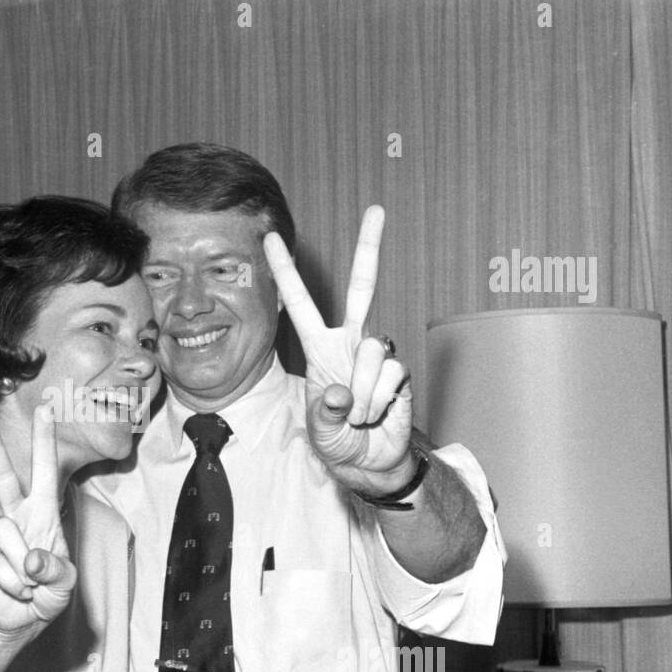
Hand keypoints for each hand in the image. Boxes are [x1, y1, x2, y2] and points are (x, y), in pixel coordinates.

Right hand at [0, 406, 77, 634]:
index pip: (45, 472)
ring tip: (28, 585)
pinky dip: (10, 582)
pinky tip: (13, 590)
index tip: (46, 409)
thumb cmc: (47, 595)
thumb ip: (56, 570)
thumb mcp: (65, 584)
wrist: (19, 622)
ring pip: (5, 532)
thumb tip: (29, 557)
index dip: (45, 441)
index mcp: (43, 514)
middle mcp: (16, 517)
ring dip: (23, 568)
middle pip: (2, 476)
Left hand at [262, 206, 414, 496]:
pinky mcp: (399, 369)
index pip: (299, 303)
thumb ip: (326, 411)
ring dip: (362, 394)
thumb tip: (343, 392)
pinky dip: (379, 402)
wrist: (370, 462)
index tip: (271, 238)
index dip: (285, 272)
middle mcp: (349, 342)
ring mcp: (376, 353)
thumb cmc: (337, 441)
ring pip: (370, 352)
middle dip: (368, 248)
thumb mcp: (320, 430)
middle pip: (362, 288)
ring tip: (358, 415)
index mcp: (319, 347)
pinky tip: (377, 413)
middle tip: (376, 209)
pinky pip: (389, 375)